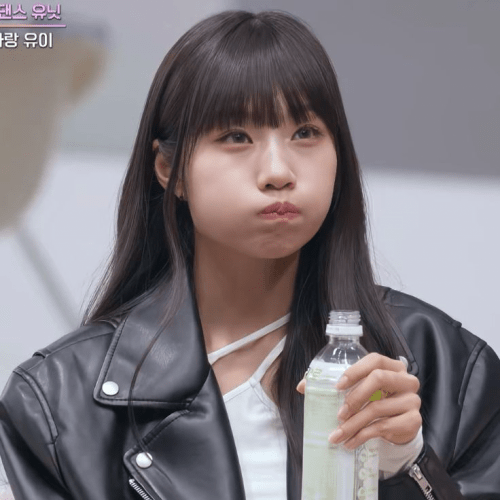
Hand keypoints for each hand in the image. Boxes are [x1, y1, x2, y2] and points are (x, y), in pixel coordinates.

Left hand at [296, 352, 421, 448]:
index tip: (337, 386)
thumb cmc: (374, 400)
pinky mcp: (413, 421)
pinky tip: (350, 442)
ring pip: (378, 408)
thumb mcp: (357, 390)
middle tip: (338, 414)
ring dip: (353, 424)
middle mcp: (406, 380)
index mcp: (392, 366)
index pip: (375, 360)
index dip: (355, 371)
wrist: (397, 425)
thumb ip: (332, 384)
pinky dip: (363, 436)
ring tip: (337, 435)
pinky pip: (384, 427)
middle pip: (379, 379)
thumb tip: (302, 386)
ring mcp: (412, 400)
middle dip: (354, 397)